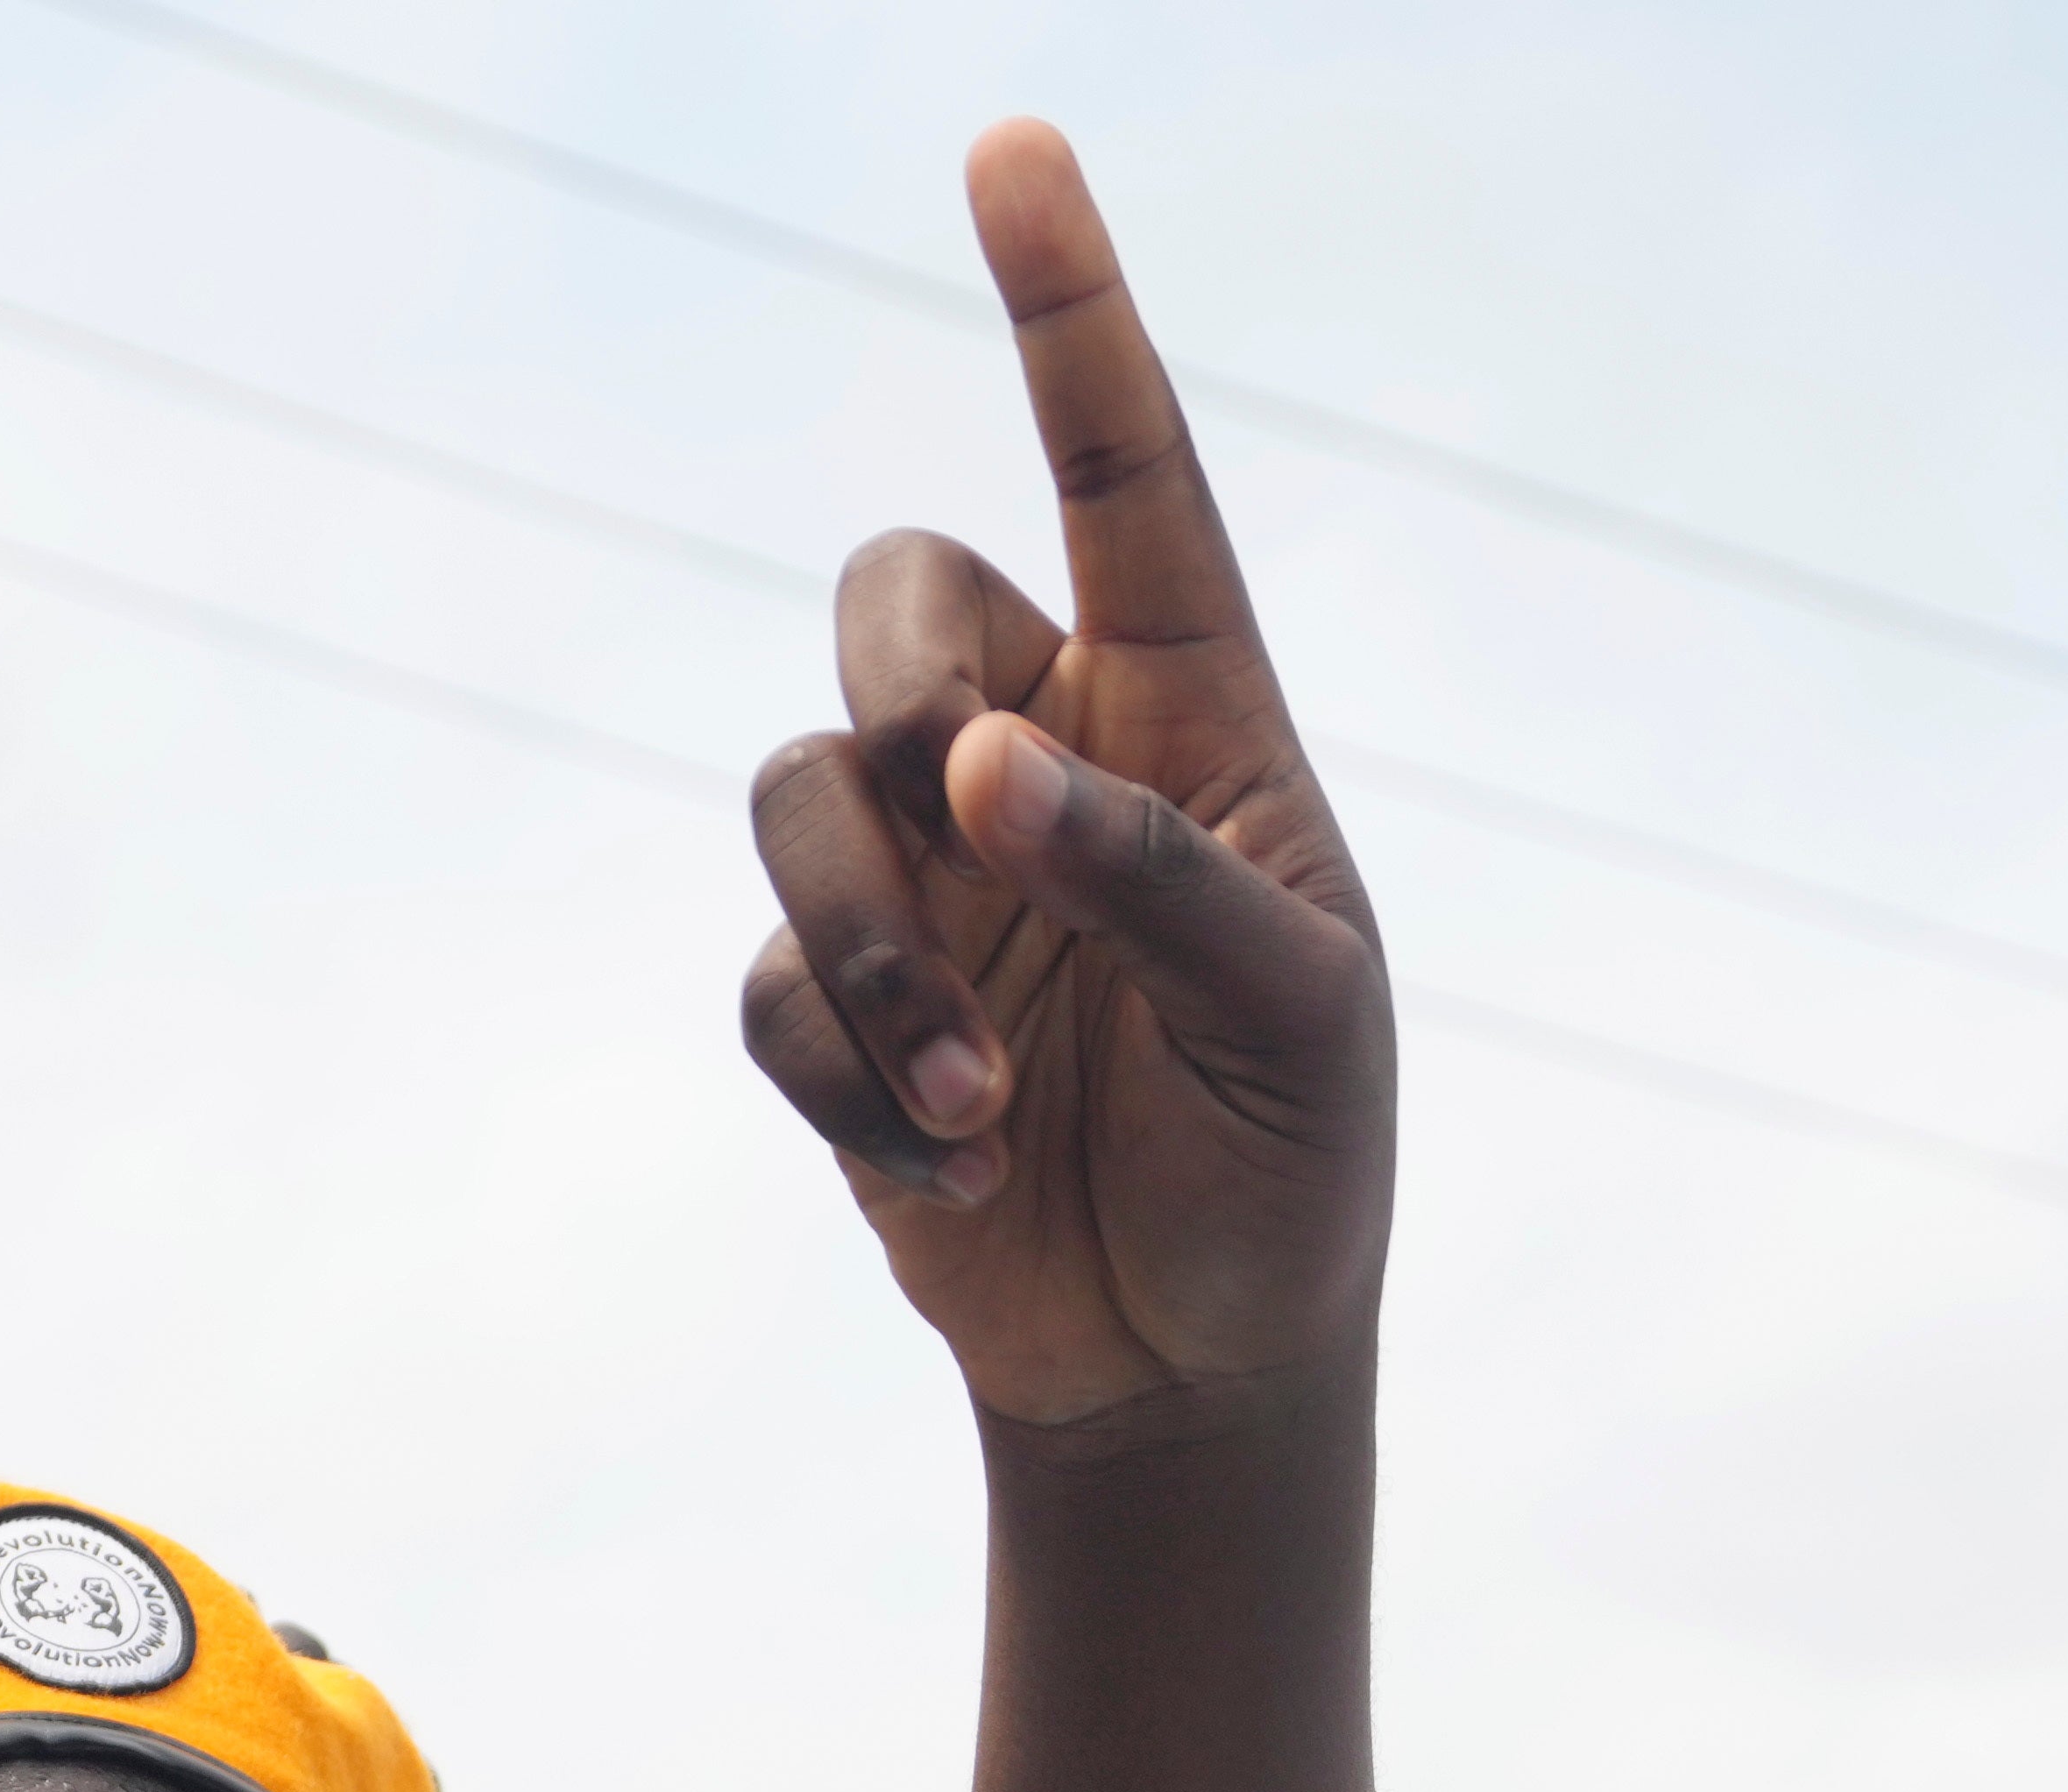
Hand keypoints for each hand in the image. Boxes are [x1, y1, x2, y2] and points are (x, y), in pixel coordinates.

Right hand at [733, 125, 1389, 1435]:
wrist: (1192, 1366)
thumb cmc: (1288, 1160)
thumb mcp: (1293, 1011)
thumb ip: (1153, 875)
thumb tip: (980, 772)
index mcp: (1191, 711)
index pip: (1126, 473)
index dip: (1067, 311)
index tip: (1012, 150)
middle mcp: (1039, 758)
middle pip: (894, 603)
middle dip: (900, 692)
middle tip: (966, 818)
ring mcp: (926, 881)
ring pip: (799, 800)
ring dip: (874, 955)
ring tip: (979, 1106)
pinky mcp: (840, 1009)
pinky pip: (775, 983)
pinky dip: (853, 1083)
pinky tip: (953, 1175)